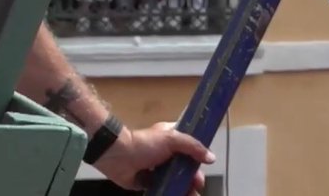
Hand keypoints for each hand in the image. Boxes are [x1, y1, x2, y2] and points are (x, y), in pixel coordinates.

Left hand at [95, 122, 213, 192]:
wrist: (117, 156)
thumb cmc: (144, 144)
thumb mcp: (171, 138)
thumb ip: (192, 146)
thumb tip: (211, 158)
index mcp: (171, 140)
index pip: (190, 148)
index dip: (198, 157)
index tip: (204, 164)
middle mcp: (165, 154)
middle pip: (186, 168)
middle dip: (194, 178)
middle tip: (197, 184)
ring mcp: (157, 169)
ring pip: (177, 180)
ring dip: (186, 189)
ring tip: (190, 195)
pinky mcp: (149, 182)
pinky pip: (164, 189)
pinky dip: (172, 193)